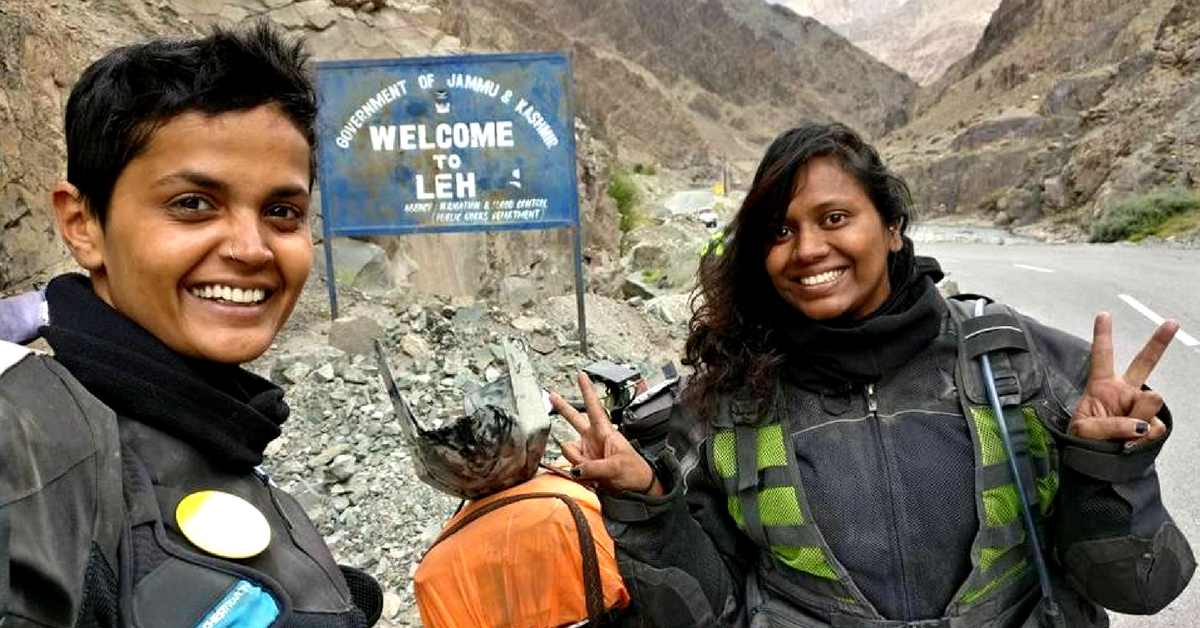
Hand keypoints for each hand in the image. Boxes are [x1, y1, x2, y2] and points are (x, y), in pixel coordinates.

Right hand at [549, 372, 661, 495]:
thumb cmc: (634, 471)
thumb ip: (594, 467)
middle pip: (574, 419)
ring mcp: (587, 451)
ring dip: (579, 465)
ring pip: (569, 452)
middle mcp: (593, 438)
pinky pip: (572, 468)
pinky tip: (593, 481)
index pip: (594, 407)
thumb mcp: (616, 467)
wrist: (637, 489)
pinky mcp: (583, 466)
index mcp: (605, 431)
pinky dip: (580, 476)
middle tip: (551, 395)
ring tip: (596, 476)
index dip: (587, 391)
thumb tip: (576, 469)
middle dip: (563, 407)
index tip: (582, 374)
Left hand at [1070, 312, 1177, 447]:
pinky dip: (1141, 438)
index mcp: (1101, 387)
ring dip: (1135, 418)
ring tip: (1120, 434)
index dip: (1102, 336)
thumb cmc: (1085, 443)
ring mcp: (1141, 408)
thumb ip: (1108, 425)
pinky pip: (1154, 427)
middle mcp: (1124, 392)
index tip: (1104, 314)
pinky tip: (1130, 443)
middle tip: (1173, 323)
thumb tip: (1140, 426)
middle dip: (1159, 342)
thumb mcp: (1084, 431)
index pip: (1102, 358)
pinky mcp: (1153, 426)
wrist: (1098, 466)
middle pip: (1144, 363)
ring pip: (1150, 400)